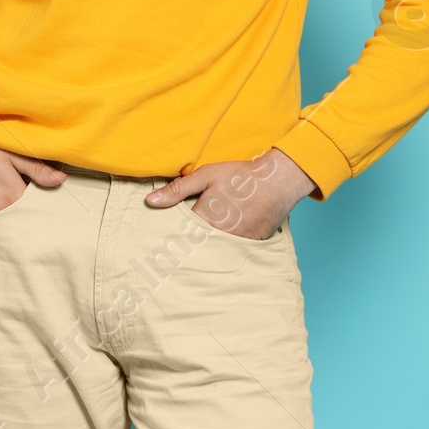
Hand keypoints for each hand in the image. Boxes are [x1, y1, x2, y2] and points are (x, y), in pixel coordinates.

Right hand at [0, 122, 66, 219]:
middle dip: (27, 218)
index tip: (46, 205)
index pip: (36, 212)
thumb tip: (62, 179)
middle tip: (28, 208)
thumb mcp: (10, 155)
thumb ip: (37, 169)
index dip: (42, 208)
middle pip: (21, 223)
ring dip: (9, 222)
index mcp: (12, 197)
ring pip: (3, 228)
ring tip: (8, 207)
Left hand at [145, 149, 315, 238]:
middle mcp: (219, 235)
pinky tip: (226, 241)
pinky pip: (233, 252)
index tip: (165, 243)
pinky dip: (227, 249)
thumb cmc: (240, 176)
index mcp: (204, 219)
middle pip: (197, 247)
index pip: (180, 235)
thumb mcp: (206, 176)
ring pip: (215, 251)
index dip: (173, 236)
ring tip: (204, 244)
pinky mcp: (251, 245)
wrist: (279, 180)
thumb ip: (177, 190)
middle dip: (189, 246)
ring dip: (208, 249)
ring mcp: (237, 243)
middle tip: (178, 250)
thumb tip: (149, 201)